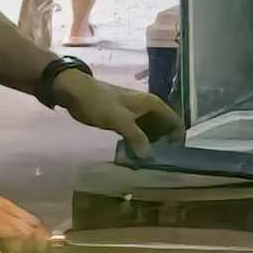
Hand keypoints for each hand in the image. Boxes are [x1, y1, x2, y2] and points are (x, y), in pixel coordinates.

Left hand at [52, 65, 183, 152]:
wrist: (75, 91)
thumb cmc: (100, 103)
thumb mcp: (120, 120)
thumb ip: (136, 137)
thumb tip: (149, 156)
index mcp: (153, 104)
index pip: (175, 121)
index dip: (177, 138)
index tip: (172, 155)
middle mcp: (149, 107)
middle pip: (165, 127)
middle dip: (163, 143)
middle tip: (157, 161)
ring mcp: (136, 112)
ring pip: (151, 129)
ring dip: (150, 143)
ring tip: (145, 159)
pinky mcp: (125, 117)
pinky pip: (138, 130)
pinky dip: (138, 141)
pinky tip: (133, 152)